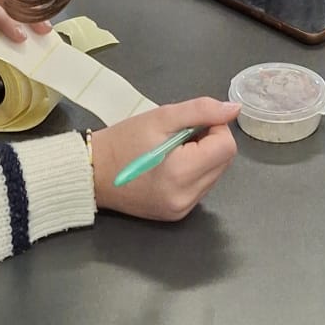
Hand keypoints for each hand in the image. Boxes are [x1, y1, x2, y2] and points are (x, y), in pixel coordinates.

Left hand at [0, 0, 52, 77]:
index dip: (8, 23)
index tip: (21, 39)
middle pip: (5, 3)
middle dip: (28, 14)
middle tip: (46, 30)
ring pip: (7, 8)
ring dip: (27, 16)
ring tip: (45, 30)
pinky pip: (2, 18)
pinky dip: (20, 22)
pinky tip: (30, 32)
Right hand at [90, 98, 239, 220]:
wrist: (91, 173)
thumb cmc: (123, 141)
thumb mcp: (160, 117)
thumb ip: (200, 110)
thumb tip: (233, 109)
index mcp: (182, 173)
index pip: (226, 146)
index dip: (214, 128)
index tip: (190, 124)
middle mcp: (186, 198)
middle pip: (223, 161)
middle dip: (208, 143)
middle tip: (177, 136)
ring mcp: (182, 209)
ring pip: (215, 174)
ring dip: (202, 158)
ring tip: (171, 151)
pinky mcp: (177, 214)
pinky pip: (201, 187)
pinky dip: (193, 172)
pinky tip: (169, 166)